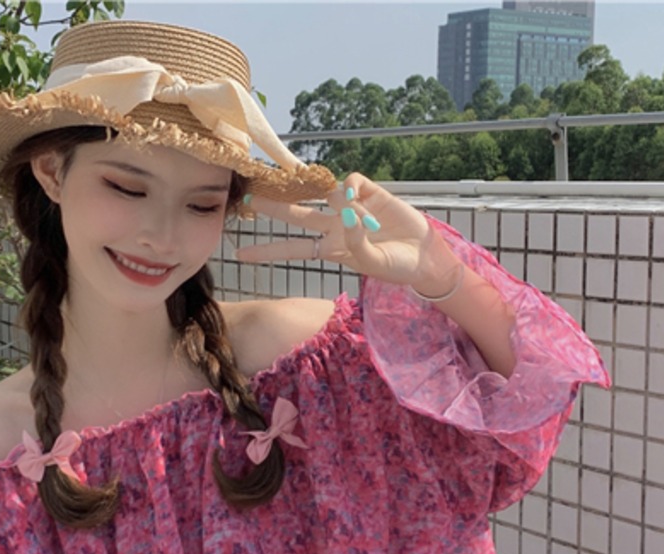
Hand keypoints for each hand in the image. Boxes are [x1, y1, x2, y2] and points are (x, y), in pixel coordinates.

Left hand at [235, 171, 459, 296]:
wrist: (424, 255)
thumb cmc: (396, 266)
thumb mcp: (372, 262)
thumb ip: (355, 242)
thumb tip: (345, 212)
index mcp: (330, 249)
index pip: (292, 249)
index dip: (267, 251)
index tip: (239, 255)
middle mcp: (334, 227)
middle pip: (296, 216)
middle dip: (273, 208)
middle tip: (249, 199)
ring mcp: (350, 208)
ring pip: (318, 193)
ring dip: (302, 186)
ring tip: (289, 177)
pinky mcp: (370, 192)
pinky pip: (352, 183)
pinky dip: (350, 187)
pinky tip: (355, 197)